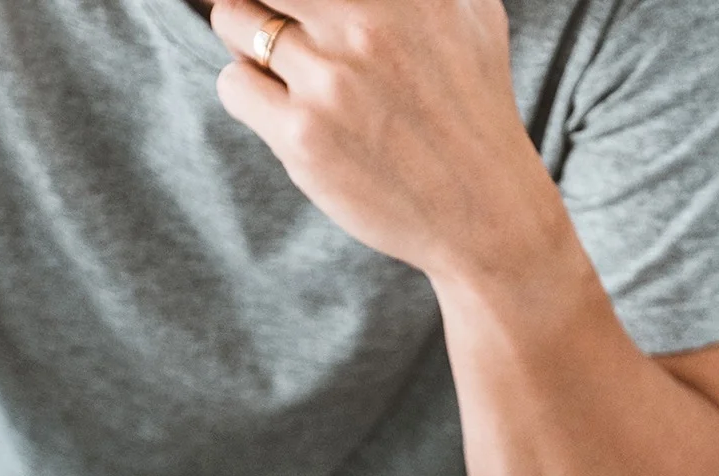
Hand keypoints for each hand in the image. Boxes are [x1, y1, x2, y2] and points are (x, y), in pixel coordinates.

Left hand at [207, 0, 564, 281]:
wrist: (485, 212)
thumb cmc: (476, 108)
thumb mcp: (472, 15)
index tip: (298, 11)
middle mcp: (367, 24)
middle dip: (262, 0)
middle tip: (279, 25)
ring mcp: (332, 80)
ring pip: (233, 21)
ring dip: (250, 44)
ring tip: (289, 72)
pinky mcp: (304, 135)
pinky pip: (233, 85)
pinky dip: (249, 94)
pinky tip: (289, 112)